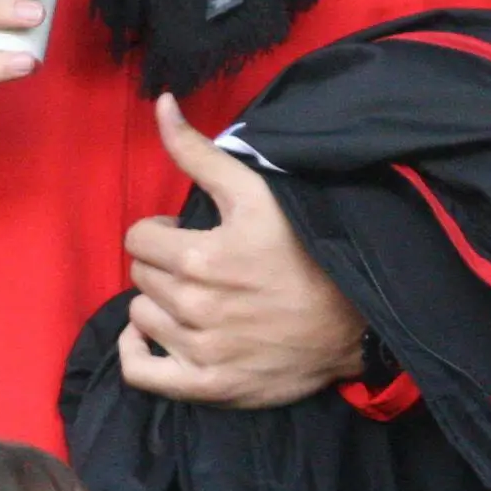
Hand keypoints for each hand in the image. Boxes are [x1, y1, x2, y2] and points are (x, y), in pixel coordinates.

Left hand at [119, 95, 366, 408]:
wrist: (353, 321)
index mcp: (199, 258)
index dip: (161, 232)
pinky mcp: (206, 386)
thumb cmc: (305, 251)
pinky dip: (137, 351)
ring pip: (140, 318)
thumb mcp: (257, 193)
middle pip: (140, 276)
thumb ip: (199, 152)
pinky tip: (151, 335)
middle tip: (200, 265)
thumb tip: (160, 104)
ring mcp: (198, 350)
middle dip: (163, 265)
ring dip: (158, 304)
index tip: (188, 236)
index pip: (139, 238)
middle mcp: (193, 307)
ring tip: (192, 298)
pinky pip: (142, 373)